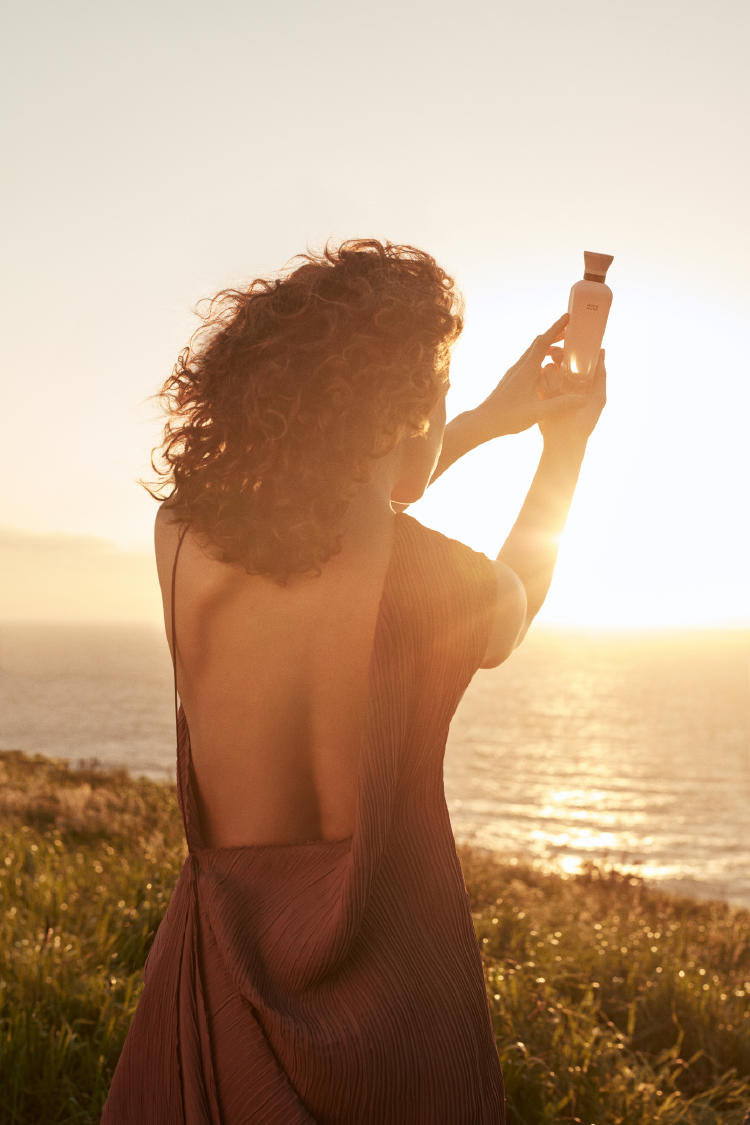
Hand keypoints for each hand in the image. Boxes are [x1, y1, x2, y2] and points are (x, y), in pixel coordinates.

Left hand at [476, 314, 573, 436]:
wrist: (483, 421)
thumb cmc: (508, 417)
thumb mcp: (538, 412)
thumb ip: (561, 404)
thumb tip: (584, 399)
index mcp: (527, 369)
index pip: (544, 341)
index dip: (557, 328)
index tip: (568, 317)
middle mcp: (520, 366)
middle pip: (538, 343)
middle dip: (555, 335)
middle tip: (571, 334)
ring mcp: (514, 372)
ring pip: (532, 352)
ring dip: (547, 347)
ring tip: (562, 353)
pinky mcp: (512, 379)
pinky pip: (528, 362)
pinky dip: (540, 358)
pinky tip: (547, 370)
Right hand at [537, 347, 606, 446]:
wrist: (565, 441)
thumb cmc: (585, 422)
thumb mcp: (598, 397)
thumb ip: (600, 376)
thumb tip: (602, 351)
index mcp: (580, 381)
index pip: (577, 360)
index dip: (574, 349)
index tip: (572, 341)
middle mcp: (566, 383)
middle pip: (560, 361)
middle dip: (558, 354)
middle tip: (556, 353)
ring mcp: (552, 388)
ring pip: (548, 368)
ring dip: (549, 364)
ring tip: (551, 364)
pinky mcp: (540, 395)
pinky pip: (538, 380)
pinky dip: (539, 374)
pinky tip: (542, 374)